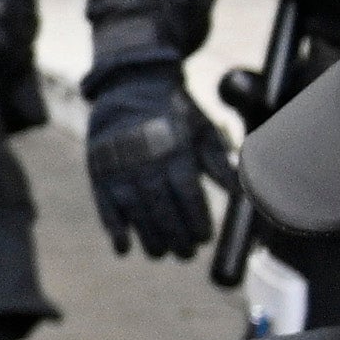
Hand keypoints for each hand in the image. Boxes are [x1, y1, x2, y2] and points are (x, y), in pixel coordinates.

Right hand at [79, 67, 225, 263]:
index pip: (189, 196)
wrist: (132, 85)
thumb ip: (220, 164)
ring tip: (160, 254)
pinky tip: (123, 248)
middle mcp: (147, 161)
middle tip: (186, 254)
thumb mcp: (204, 131)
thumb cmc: (176, 114)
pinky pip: (105, 206)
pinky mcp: (100, 172)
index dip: (198, 221)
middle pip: (164, 210)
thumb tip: (240, 195)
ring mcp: (120, 168)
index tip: (205, 239)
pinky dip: (113, 229)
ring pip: (136, 213)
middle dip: (176, 237)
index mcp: (177, 152)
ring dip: (149, 238)